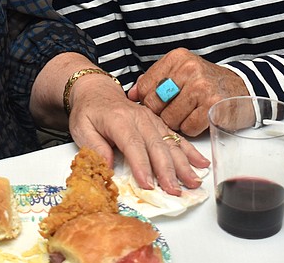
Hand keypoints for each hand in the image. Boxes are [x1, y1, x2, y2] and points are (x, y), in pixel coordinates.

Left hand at [67, 72, 208, 195]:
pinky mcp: (159, 123)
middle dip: (167, 171)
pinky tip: (201, 163)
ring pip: (170, 143)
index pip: (132, 144)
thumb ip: (94, 148)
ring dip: (183, 164)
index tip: (148, 185)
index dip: (141, 165)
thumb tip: (107, 168)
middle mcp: (139, 118)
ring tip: (193, 181)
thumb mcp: (81, 128)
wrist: (97, 91)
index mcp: (118, 119)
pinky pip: (176, 137)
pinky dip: (190, 151)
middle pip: (156, 146)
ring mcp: (151, 120)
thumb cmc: (89, 111)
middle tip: (175, 191)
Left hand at [127, 48, 250, 135]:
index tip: (157, 104)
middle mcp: (189, 69)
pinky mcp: (213, 106)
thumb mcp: (181, 71)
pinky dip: (190, 129)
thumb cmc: (206, 82)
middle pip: (155, 104)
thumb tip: (130, 94)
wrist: (242, 87)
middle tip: (174, 111)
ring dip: (177, 123)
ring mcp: (202, 87)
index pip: (146, 86)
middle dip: (161, 113)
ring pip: (170, 118)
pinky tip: (198, 119)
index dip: (147, 100)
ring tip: (188, 114)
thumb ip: (154, 80)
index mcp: (177, 58)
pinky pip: (188, 128)